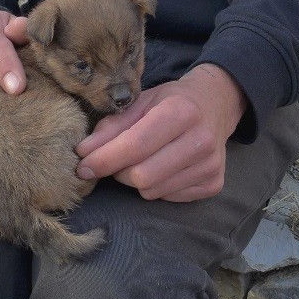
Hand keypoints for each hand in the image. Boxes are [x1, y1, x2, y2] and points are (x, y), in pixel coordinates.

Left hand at [75, 64, 246, 201]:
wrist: (215, 105)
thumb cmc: (173, 101)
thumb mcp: (142, 102)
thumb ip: (112, 126)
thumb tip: (83, 152)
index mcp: (181, 111)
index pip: (135, 145)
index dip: (104, 159)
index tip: (82, 166)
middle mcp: (200, 140)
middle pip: (142, 175)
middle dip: (119, 171)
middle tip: (116, 159)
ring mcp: (210, 165)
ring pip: (152, 191)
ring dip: (136, 180)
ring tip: (141, 160)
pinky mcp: (214, 184)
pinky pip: (168, 198)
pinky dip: (156, 186)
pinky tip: (162, 167)